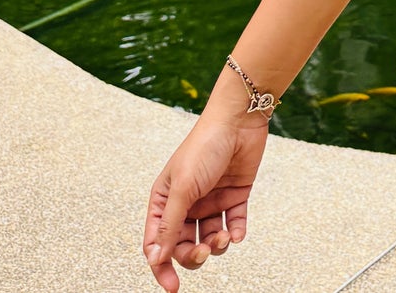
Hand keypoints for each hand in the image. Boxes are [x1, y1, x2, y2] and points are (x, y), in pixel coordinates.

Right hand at [143, 101, 269, 291]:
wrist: (239, 119)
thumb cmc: (204, 147)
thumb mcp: (183, 188)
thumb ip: (171, 225)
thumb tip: (157, 260)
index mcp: (164, 200)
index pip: (157, 242)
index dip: (162, 266)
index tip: (172, 286)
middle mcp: (187, 203)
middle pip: (184, 245)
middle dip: (193, 255)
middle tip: (204, 252)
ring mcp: (211, 200)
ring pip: (210, 238)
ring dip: (216, 244)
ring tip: (223, 237)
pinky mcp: (235, 195)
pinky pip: (234, 224)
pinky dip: (235, 233)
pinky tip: (236, 233)